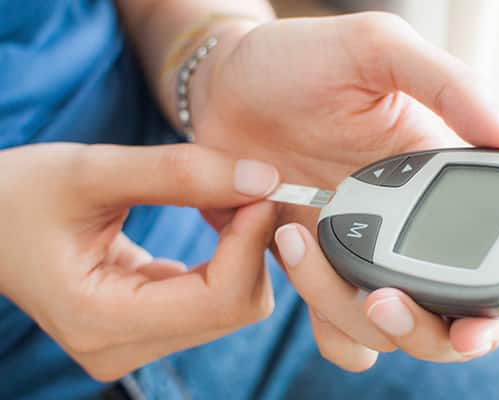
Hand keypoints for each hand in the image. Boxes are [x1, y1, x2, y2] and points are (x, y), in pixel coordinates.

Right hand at [0, 143, 278, 380]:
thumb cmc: (21, 193)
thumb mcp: (92, 170)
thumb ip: (179, 174)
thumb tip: (264, 178)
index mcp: (100, 320)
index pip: (220, 299)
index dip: (252, 241)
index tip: (262, 187)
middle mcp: (120, 349)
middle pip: (235, 307)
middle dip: (252, 244)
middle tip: (245, 185)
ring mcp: (133, 345)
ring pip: (232, 305)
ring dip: (241, 248)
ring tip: (221, 197)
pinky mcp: (145, 329)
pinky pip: (214, 298)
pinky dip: (226, 256)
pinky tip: (210, 216)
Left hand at [192, 12, 498, 369]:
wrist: (222, 84)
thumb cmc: (300, 60)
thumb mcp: (379, 50)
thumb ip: (452, 86)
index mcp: (436, 185)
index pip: (486, 262)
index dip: (489, 312)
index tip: (474, 327)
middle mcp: (405, 229)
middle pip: (439, 321)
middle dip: (419, 329)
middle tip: (381, 299)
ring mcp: (358, 254)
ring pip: (379, 332)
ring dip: (349, 314)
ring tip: (300, 238)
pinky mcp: (313, 268)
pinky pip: (331, 327)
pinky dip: (321, 320)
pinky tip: (293, 255)